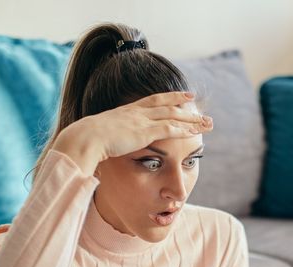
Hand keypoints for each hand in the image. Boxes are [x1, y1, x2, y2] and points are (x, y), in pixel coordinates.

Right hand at [51, 91, 211, 173]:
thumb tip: (106, 144)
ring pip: (173, 116)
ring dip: (191, 119)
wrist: (85, 138)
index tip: (180, 95)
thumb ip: (108, 138)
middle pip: (166, 105)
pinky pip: (170, 129)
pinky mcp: (145, 132)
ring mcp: (142, 120)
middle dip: (183, 103)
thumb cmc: (87, 140)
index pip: (151, 100)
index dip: (167, 97)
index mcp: (126, 111)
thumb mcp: (100, 135)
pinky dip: (184, 130)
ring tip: (207, 122)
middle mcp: (136, 112)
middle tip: (197, 102)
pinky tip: (195, 133)